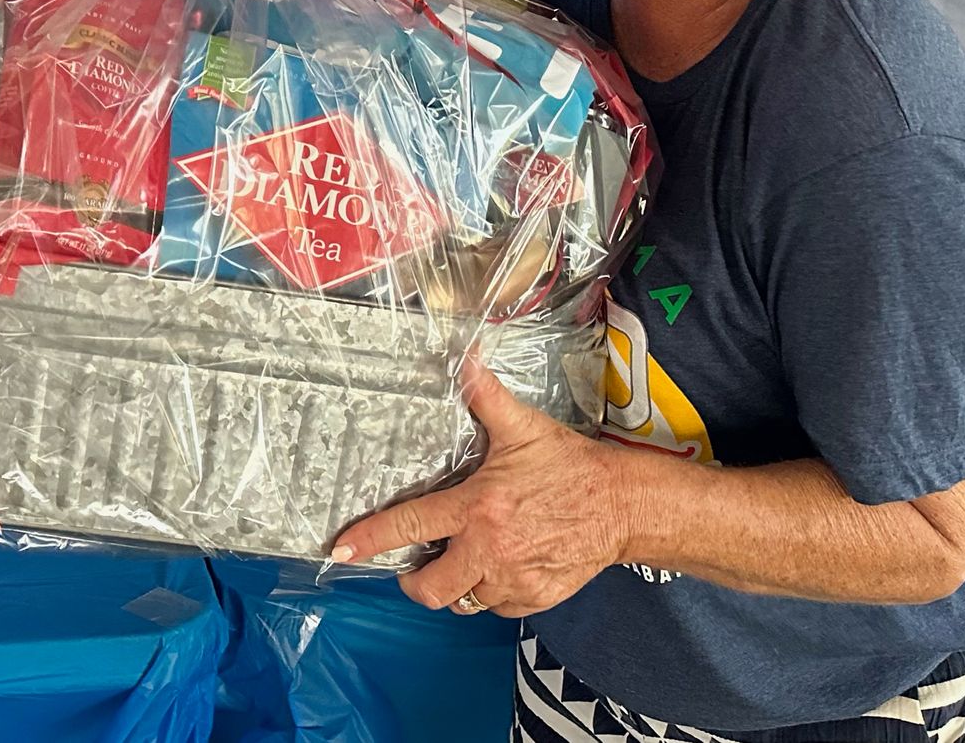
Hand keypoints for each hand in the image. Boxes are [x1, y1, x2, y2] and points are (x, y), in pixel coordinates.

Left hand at [333, 357, 631, 617]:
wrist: (623, 505)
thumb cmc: (570, 466)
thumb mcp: (522, 427)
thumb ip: (485, 396)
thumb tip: (464, 357)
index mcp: (476, 508)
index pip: (411, 526)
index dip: (371, 540)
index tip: (342, 550)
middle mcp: (489, 550)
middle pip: (430, 587)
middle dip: (413, 581)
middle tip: (414, 565)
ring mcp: (513, 579)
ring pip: (464, 600)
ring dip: (456, 584)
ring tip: (461, 560)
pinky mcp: (535, 598)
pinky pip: (497, 607)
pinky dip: (489, 592)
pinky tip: (497, 567)